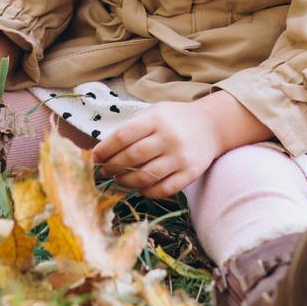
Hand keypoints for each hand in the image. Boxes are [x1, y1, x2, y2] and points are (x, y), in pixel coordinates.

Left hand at [91, 100, 223, 199]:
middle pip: (131, 158)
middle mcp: (168, 138)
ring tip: (119, 180)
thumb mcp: (153, 113)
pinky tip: (139, 187)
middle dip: (112, 167)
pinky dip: (147, 192)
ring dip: (126, 182)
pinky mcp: (190, 173)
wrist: (211, 126)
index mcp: (156, 119)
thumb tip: (102, 150)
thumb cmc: (174, 120)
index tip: (95, 158)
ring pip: (145, 177)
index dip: (104, 150)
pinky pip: (164, 189)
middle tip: (104, 172)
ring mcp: (181, 157)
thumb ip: (131, 128)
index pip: (122, 137)